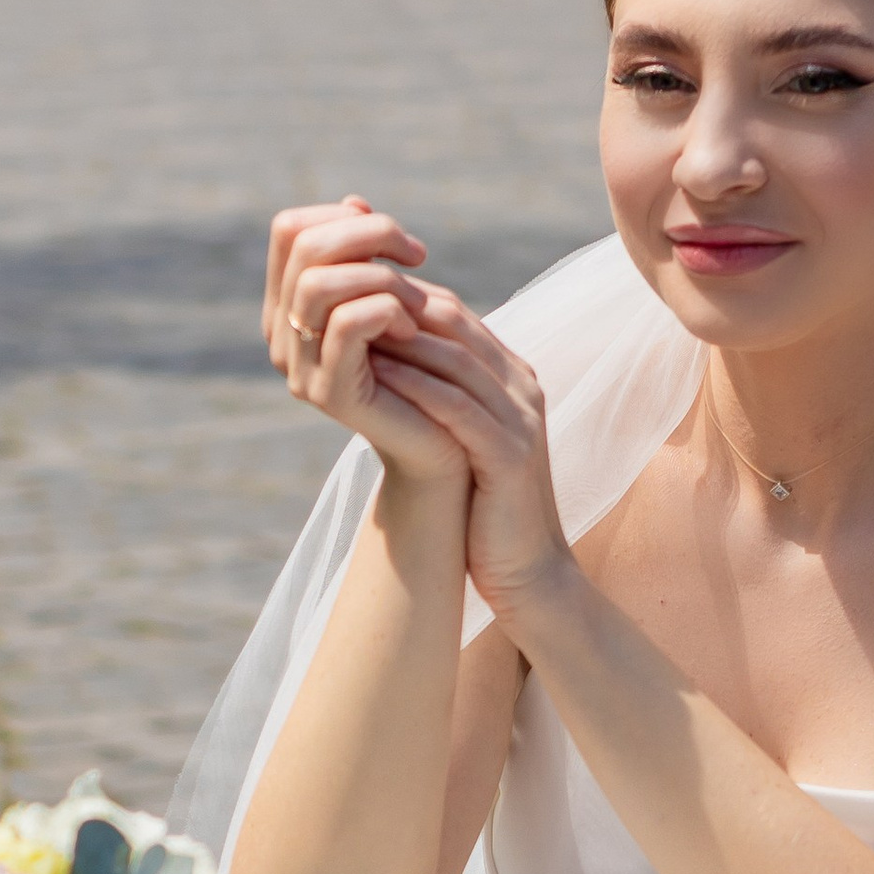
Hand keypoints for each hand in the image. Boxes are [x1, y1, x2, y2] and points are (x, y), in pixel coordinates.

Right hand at [262, 197, 460, 495]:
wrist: (440, 444)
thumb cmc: (421, 365)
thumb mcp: (393, 296)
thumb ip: (367, 255)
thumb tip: (353, 202)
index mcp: (286, 306)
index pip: (290, 229)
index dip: (344, 218)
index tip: (397, 243)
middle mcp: (281, 335)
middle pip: (303, 246)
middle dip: (370, 235)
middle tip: (417, 259)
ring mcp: (298, 367)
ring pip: (319, 283)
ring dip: (381, 276)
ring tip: (419, 299)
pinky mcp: (329, 393)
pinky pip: (346, 323)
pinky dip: (387, 309)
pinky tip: (413, 326)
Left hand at [364, 289, 571, 623]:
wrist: (530, 575)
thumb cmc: (487, 511)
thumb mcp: (465, 442)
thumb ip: (440, 401)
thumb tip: (386, 368)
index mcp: (512, 379)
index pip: (455, 316)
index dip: (402, 301)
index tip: (350, 299)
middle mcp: (522, 388)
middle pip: (455, 325)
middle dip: (397, 308)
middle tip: (343, 301)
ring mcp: (521, 419)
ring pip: (456, 359)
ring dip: (400, 340)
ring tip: (350, 330)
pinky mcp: (510, 455)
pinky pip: (457, 407)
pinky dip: (416, 387)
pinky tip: (375, 377)